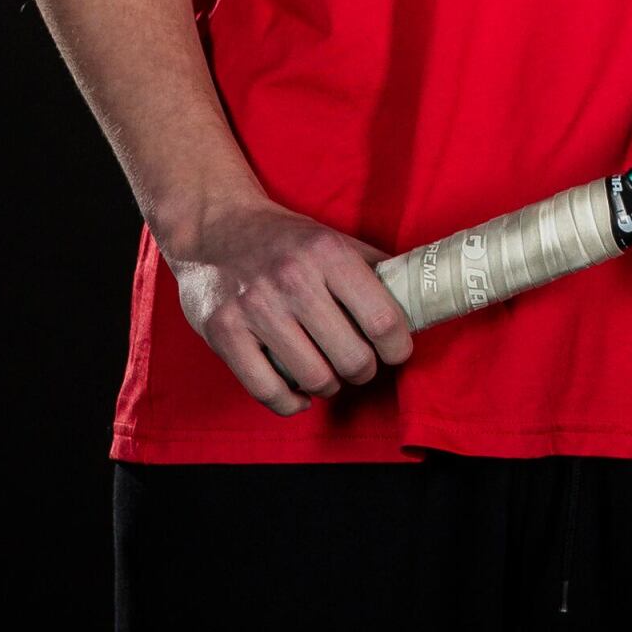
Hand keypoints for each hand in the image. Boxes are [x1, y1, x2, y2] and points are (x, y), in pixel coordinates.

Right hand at [164, 198, 412, 412]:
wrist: (214, 227)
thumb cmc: (284, 239)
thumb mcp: (333, 239)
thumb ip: (373, 269)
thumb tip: (417, 299)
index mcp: (329, 254)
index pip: (383, 319)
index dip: (398, 347)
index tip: (397, 352)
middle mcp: (293, 280)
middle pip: (351, 356)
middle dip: (364, 371)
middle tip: (362, 366)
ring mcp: (255, 308)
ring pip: (313, 378)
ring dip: (330, 386)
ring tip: (330, 377)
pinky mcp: (224, 332)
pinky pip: (267, 390)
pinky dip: (290, 403)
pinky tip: (299, 395)